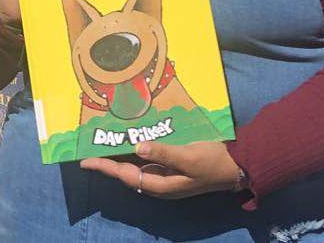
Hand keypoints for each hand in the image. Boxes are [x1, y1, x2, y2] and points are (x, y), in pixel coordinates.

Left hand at [79, 140, 241, 199]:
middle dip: (108, 162)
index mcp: (162, 185)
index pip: (126, 176)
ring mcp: (166, 175)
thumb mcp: (190, 156)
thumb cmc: (214, 162)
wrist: (238, 166)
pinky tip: (129, 139)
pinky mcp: (172, 166)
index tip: (85, 160)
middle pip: (127, 173)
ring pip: (136, 167)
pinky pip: (147, 160)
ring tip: (103, 143)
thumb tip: (137, 147)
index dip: (106, 168)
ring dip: (120, 156)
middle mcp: (161, 182)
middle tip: (89, 148)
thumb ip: (164, 153)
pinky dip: (135, 151)